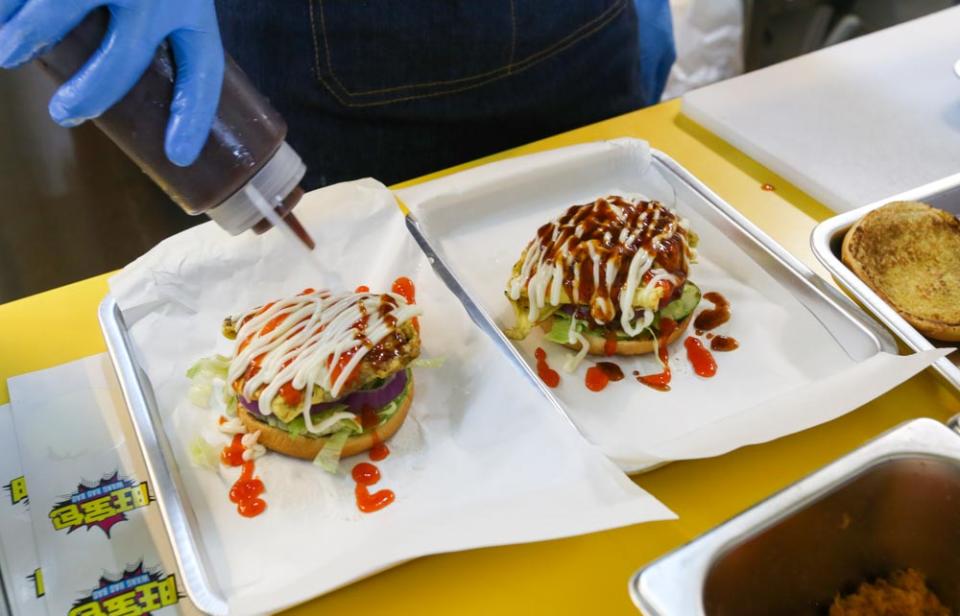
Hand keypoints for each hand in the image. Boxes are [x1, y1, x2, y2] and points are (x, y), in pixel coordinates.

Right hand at [0, 0, 223, 165]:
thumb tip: (127, 80)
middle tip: (65, 115)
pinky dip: (2, 7)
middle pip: (121, 64)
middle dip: (89, 98)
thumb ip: (160, 17)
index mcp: (192, 2)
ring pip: (51, 19)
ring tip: (6, 53)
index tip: (176, 155)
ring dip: (20, 43)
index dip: (193, 120)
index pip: (204, 72)